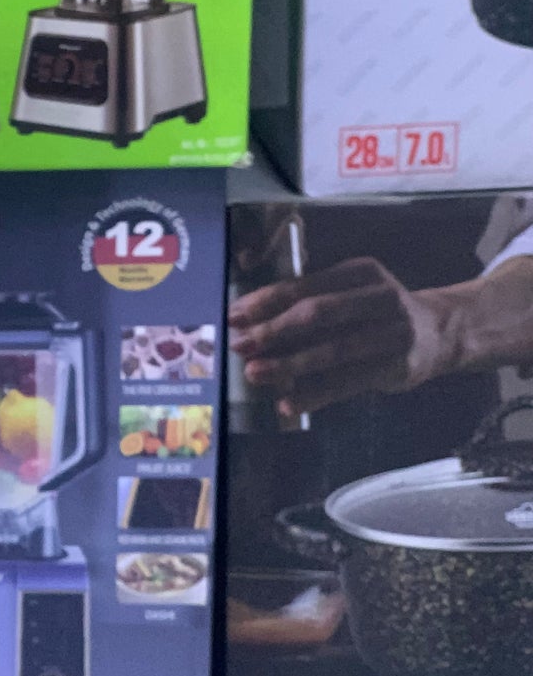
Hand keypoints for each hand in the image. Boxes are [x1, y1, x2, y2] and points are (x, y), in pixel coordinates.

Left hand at [228, 258, 456, 416]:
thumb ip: (309, 302)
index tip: (233, 316)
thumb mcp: (350, 294)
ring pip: (333, 350)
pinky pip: (349, 382)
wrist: (442, 332)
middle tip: (239, 345)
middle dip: (273, 330)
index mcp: (360, 272)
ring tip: (254, 373)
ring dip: (289, 364)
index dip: (265, 301)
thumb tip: (249, 323)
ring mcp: (394, 332)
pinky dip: (315, 394)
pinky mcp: (399, 366)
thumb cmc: (376, 313)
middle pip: (318, 314)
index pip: (304, 286)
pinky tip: (287, 403)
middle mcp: (380, 297)